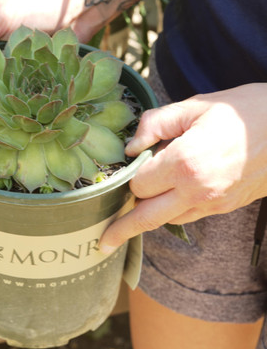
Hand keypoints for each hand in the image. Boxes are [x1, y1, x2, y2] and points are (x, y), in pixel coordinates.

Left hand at [100, 83, 266, 252]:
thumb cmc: (244, 112)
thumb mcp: (196, 106)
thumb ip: (156, 123)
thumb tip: (130, 146)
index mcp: (185, 163)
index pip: (138, 184)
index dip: (129, 175)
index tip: (128, 166)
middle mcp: (196, 191)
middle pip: (146, 218)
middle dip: (121, 228)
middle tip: (102, 242)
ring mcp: (212, 203)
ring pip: (167, 221)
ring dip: (148, 217)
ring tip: (131, 214)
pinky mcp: (224, 208)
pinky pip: (188, 217)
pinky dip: (171, 212)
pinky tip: (165, 200)